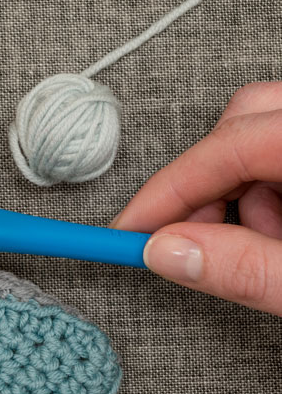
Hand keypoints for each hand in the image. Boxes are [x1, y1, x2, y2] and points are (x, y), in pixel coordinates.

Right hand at [112, 82, 281, 314]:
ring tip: (267, 248)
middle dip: (207, 189)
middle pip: (241, 125)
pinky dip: (273, 191)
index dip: (167, 193)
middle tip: (198, 242)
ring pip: (262, 135)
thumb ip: (244, 268)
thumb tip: (168, 253)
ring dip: (245, 194)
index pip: (226, 148)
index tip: (127, 232)